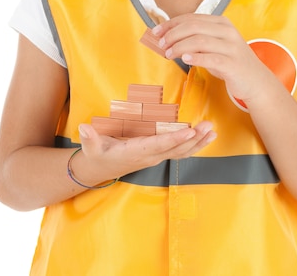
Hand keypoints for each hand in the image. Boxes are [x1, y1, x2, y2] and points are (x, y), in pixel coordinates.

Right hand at [75, 119, 216, 184]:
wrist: (98, 169)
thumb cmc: (96, 154)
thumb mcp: (90, 147)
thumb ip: (89, 138)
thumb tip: (84, 128)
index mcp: (135, 152)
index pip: (158, 145)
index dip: (174, 139)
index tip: (189, 132)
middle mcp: (149, 156)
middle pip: (175, 149)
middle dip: (193, 139)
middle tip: (208, 126)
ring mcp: (155, 157)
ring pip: (181, 152)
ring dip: (198, 142)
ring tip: (212, 131)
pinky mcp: (158, 155)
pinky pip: (179, 152)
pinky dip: (194, 145)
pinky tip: (206, 137)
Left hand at [152, 13, 271, 104]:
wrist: (255, 81)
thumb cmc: (229, 62)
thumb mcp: (213, 46)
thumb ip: (195, 39)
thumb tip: (166, 37)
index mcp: (221, 23)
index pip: (191, 18)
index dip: (171, 24)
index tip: (156, 31)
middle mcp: (227, 31)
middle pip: (194, 27)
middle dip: (173, 34)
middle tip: (161, 44)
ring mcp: (231, 47)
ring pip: (200, 41)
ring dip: (180, 46)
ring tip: (168, 53)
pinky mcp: (233, 64)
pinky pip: (211, 58)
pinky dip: (196, 57)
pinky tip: (185, 59)